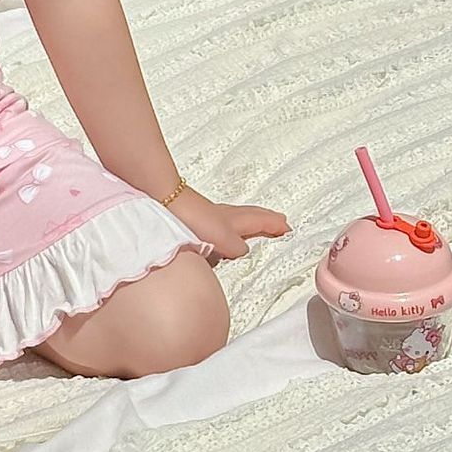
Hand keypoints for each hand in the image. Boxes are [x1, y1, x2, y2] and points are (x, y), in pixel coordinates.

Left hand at [168, 186, 288, 260]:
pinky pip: (223, 220)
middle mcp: (223, 216)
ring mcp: (209, 216)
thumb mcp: (220, 236)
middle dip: (266, 219)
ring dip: (251, 220)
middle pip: (250, 215)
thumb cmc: (192, 218)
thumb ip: (235, 246)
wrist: (163, 201)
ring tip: (257, 225)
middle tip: (280, 221)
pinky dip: (233, 223)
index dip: (273, 225)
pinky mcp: (195, 218)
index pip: (258, 221)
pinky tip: (223, 231)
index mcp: (232, 221)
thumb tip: (244, 250)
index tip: (288, 228)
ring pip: (236, 217)